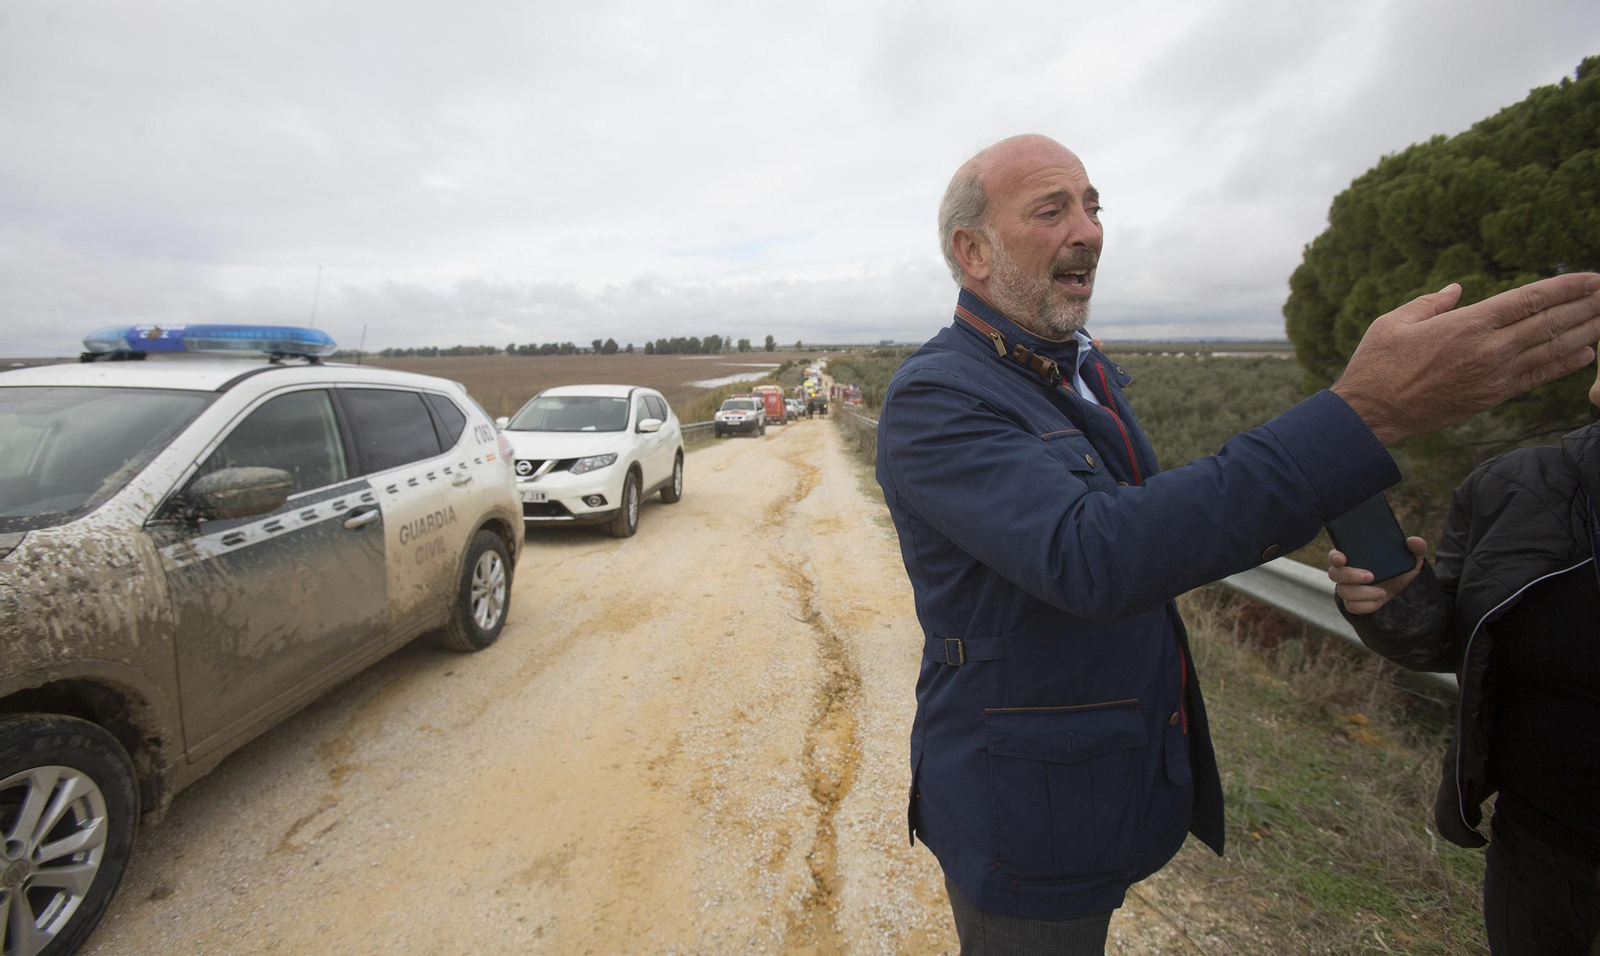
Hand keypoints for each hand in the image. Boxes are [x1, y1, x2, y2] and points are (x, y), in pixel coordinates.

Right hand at [1328, 537, 1427, 613]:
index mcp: (1354, 559)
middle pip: (1334, 574)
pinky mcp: (1354, 605)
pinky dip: (1367, 605)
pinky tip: (1379, 601)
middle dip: (1350, 576)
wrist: (1405, 596)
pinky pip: (1352, 606)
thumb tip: (1413, 541)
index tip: (1343, 558)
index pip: (1335, 556)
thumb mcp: (1412, 561)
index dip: (1335, 556)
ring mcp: (1348, 590)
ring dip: (1363, 592)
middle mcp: (1347, 574)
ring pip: (1344, 591)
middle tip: (1371, 576)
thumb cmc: (1402, 573)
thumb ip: (1416, 548)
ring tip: (1383, 592)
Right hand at [1332, 274, 1599, 445]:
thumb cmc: (1377, 364)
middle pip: (1549, 322)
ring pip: (1550, 349)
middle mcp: (1488, 349)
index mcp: (1467, 324)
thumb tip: (1456, 289)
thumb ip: (1431, 302)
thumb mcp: (1395, 321)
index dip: (1565, 287)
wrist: (1371, 414)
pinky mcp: (1492, 397)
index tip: (1591, 277)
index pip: (1529, 299)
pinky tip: (1586, 353)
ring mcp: (1493, 376)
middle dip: (1585, 306)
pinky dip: (1564, 364)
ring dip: (1584, 331)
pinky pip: (1537, 377)